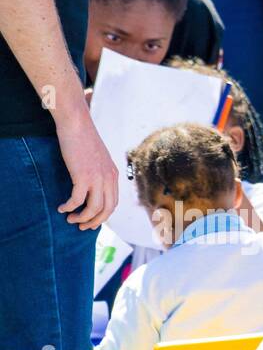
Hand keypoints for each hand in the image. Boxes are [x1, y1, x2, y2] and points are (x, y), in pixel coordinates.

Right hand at [55, 111, 117, 230]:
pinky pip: (77, 200)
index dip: (103, 215)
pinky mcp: (83, 176)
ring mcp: (97, 178)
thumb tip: (91, 183)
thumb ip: (99, 172)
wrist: (77, 123)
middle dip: (94, 222)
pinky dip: (69, 207)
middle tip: (81, 226)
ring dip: (81, 218)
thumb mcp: (97, 158)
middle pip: (106, 210)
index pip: (113, 203)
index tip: (92, 220)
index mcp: (113, 176)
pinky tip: (61, 207)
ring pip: (93, 209)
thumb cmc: (83, 138)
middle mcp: (109, 179)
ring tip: (70, 219)